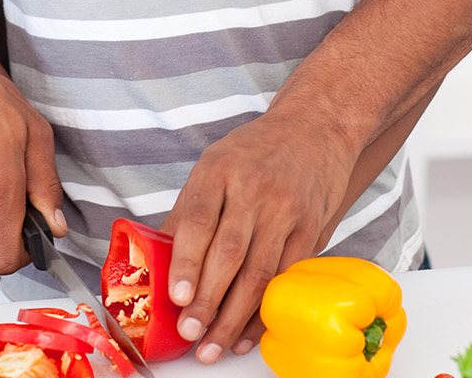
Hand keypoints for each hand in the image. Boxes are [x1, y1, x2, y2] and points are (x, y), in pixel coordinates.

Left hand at [158, 108, 355, 362]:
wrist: (316, 126)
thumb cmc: (256, 149)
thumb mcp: (213, 164)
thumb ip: (187, 210)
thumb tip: (155, 258)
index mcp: (219, 169)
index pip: (198, 220)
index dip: (185, 261)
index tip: (175, 295)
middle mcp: (253, 189)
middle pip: (228, 252)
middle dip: (207, 299)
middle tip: (189, 331)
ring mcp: (285, 209)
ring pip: (258, 271)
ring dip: (234, 316)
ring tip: (212, 344)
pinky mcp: (310, 228)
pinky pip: (284, 277)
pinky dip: (264, 310)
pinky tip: (246, 333)